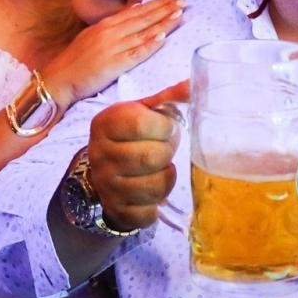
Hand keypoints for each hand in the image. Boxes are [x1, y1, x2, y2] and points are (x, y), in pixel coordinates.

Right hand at [43, 0, 183, 102]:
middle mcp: (110, 32)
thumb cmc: (75, 62)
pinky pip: (135, 53)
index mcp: (105, 25)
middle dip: (165, 7)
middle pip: (143, 17)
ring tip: (180, 14)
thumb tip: (132, 18)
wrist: (57, 80)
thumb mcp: (92, 38)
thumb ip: (112, 29)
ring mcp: (112, 47)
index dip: (157, 3)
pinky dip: (150, 45)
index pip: (136, 11)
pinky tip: (163, 38)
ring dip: (163, 22)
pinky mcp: (113, 64)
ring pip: (143, 32)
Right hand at [86, 82, 188, 231]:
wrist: (104, 170)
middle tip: (165, 149)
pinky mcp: (114, 210)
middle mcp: (100, 154)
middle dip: (168, 152)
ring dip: (167, 178)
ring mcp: (106, 185)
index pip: (140, 123)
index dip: (163, 127)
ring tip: (160, 169)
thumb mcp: (144, 111)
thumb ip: (169, 98)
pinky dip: (157, 204)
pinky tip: (152, 192)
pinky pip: (148, 213)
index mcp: (106, 123)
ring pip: (155, 186)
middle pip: (152, 157)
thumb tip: (197, 84)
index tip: (167, 128)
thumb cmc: (130, 136)